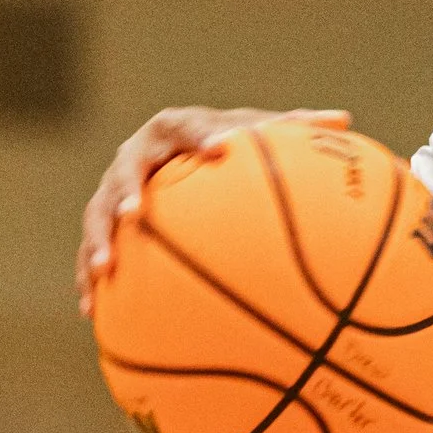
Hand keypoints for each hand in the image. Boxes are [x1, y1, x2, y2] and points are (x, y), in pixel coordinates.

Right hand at [75, 106, 349, 312]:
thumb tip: (344, 119)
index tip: (219, 150)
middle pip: (125, 170)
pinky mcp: (104, 224)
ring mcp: (114, 190)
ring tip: (104, 271)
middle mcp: (137, 156)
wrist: (174, 156)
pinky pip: (90, 252)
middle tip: (137, 212)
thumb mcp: (256, 137)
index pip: (185, 127)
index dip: (200, 137)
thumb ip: (293, 130)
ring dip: (98, 240)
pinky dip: (88, 280)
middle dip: (127, 190)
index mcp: (174, 130)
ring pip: (98, 214)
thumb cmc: (224, 147)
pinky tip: (91, 313)